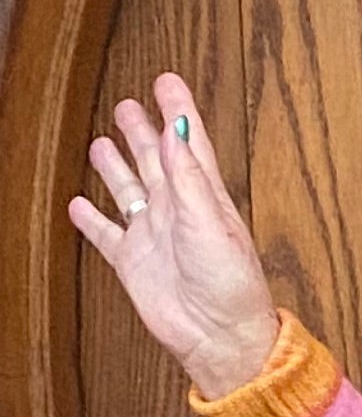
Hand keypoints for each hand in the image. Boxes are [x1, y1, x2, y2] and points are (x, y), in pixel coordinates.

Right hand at [68, 76, 276, 397]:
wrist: (218, 337)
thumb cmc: (230, 286)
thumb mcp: (210, 223)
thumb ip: (189, 177)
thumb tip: (176, 130)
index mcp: (203, 195)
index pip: (187, 141)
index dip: (178, 110)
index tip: (167, 80)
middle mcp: (176, 210)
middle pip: (153, 159)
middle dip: (141, 131)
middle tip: (127, 105)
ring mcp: (152, 235)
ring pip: (128, 190)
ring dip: (114, 167)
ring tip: (100, 143)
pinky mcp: (133, 262)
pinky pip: (106, 234)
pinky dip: (91, 219)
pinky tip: (77, 204)